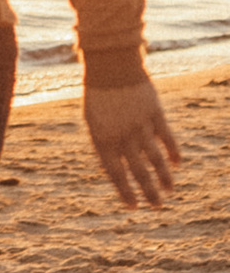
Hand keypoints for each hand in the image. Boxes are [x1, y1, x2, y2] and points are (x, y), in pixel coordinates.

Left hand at [83, 79, 180, 207]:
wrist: (110, 65)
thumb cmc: (99, 95)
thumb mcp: (94, 120)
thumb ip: (106, 143)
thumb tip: (116, 169)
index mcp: (102, 137)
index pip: (115, 172)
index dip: (125, 191)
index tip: (133, 207)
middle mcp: (122, 134)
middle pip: (138, 170)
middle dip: (148, 191)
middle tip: (157, 207)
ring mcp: (140, 125)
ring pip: (155, 159)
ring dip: (163, 177)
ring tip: (169, 192)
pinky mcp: (155, 114)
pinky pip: (167, 138)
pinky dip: (173, 152)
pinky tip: (177, 164)